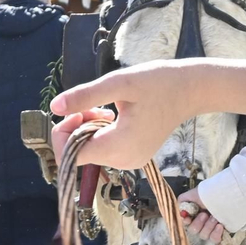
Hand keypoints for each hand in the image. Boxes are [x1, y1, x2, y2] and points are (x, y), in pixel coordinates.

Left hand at [50, 60, 245, 169]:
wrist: (191, 89)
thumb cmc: (160, 82)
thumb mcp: (120, 83)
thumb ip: (86, 96)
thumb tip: (54, 107)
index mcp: (119, 147)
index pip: (71, 156)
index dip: (64, 134)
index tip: (75, 110)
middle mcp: (123, 162)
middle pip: (79, 154)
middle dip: (77, 129)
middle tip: (94, 104)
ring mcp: (129, 162)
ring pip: (91, 152)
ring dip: (88, 129)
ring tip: (107, 109)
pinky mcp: (132, 157)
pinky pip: (104, 150)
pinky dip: (100, 133)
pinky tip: (114, 117)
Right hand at [178, 186, 225, 242]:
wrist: (229, 194)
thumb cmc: (212, 193)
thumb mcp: (194, 193)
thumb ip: (183, 201)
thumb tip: (179, 211)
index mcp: (194, 214)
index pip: (185, 224)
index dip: (185, 222)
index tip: (188, 218)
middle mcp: (201, 222)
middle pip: (193, 231)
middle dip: (198, 223)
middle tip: (205, 214)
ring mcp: (210, 228)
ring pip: (203, 235)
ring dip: (208, 226)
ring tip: (215, 217)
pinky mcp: (220, 233)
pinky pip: (214, 239)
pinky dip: (216, 233)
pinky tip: (220, 226)